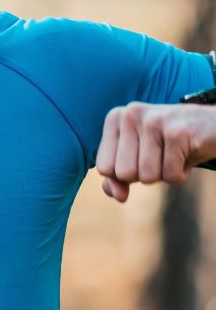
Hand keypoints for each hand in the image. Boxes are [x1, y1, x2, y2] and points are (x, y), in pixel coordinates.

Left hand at [96, 101, 215, 201]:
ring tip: (174, 154)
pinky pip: (171, 175)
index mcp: (116, 118)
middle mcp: (130, 115)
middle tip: (161, 156)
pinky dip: (182, 173)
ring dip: (165, 173)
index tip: (142, 158)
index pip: (104, 167)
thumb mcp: (139, 157)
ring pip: (148, 176)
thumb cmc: (170, 144)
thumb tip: (115, 194)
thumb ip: (117, 176)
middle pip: (124, 174)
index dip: (125, 175)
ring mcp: (153, 121)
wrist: (212, 126)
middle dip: (146, 174)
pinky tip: (188, 153)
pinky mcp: (176, 133)